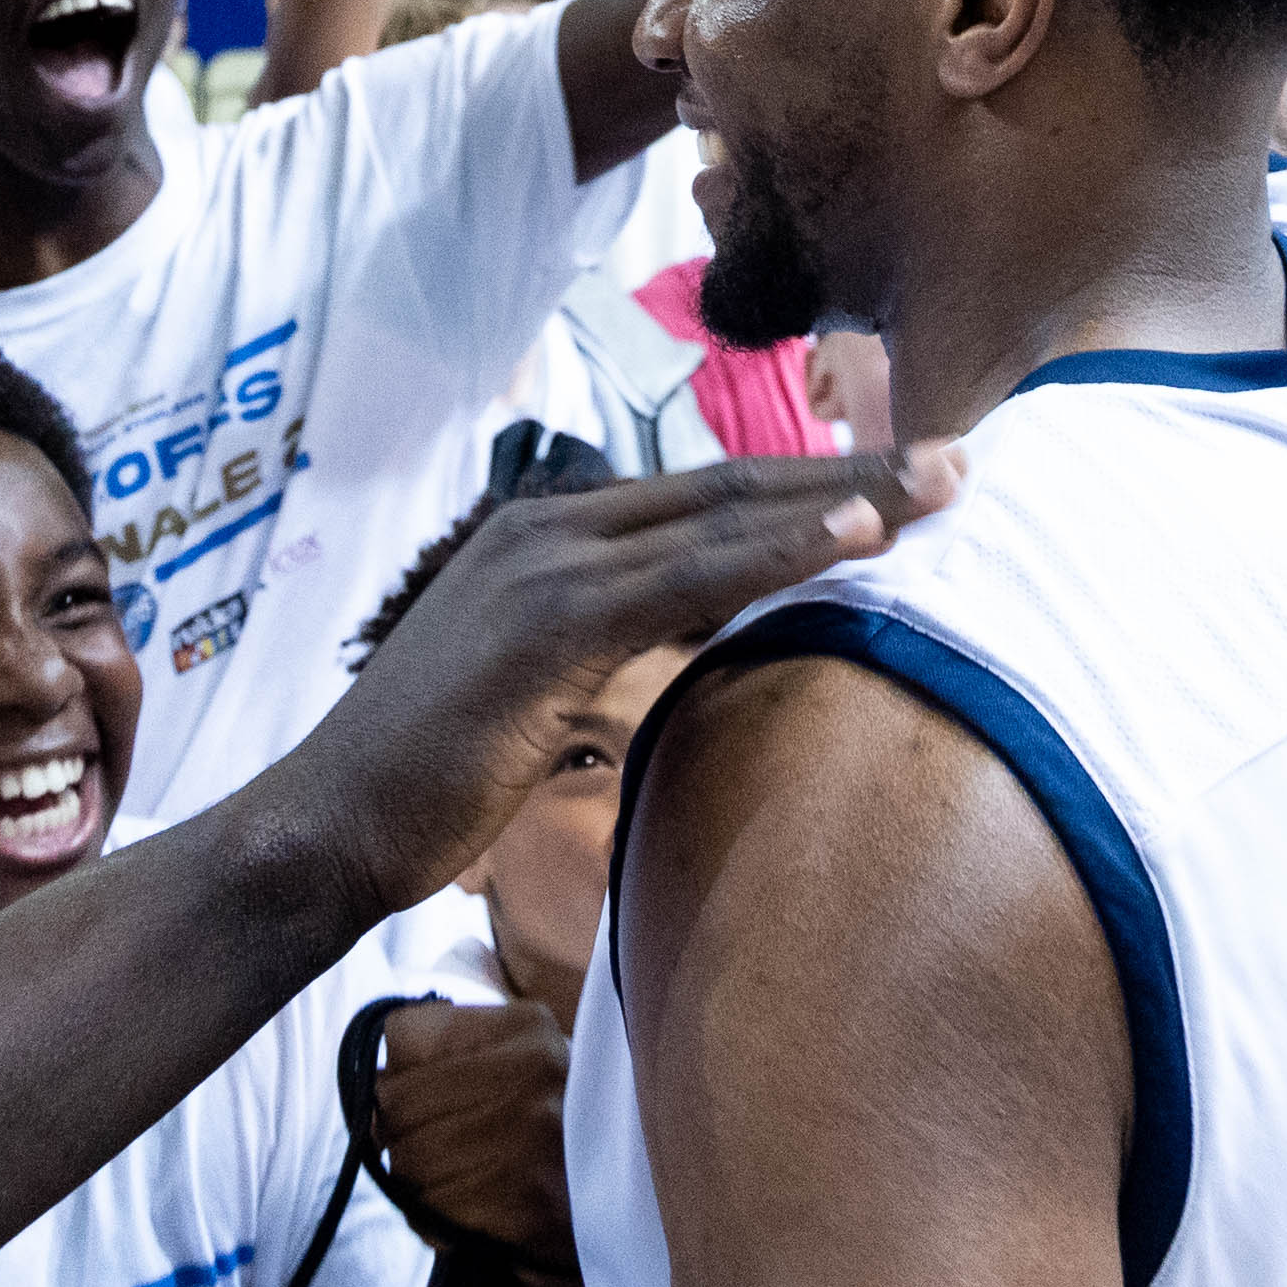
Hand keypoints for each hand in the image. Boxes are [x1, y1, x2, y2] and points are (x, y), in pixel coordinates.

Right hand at [283, 445, 958, 910]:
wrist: (323, 827)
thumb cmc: (427, 779)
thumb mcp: (537, 693)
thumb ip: (613, 650)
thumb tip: (699, 647)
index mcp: (549, 538)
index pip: (709, 497)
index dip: (813, 487)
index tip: (908, 483)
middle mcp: (550, 527)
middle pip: (733, 486)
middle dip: (853, 472)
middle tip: (963, 459)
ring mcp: (545, 564)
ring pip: (726, 514)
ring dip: (844, 498)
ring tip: (943, 482)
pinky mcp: (547, 620)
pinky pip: (690, 574)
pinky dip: (782, 549)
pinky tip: (858, 539)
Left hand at [364, 997, 578, 1272]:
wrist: (640, 1214)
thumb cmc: (562, 1134)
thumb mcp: (523, 1064)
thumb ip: (449, 1053)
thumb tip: (370, 1095)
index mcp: (529, 1029)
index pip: (403, 1034)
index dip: (400, 1073)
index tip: (424, 1096)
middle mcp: (533, 1075)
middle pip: (395, 1103)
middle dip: (402, 1134)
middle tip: (445, 1151)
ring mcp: (531, 1144)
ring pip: (406, 1164)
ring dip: (421, 1185)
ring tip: (469, 1185)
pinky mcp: (525, 1212)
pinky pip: (429, 1216)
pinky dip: (438, 1226)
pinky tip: (477, 1218)